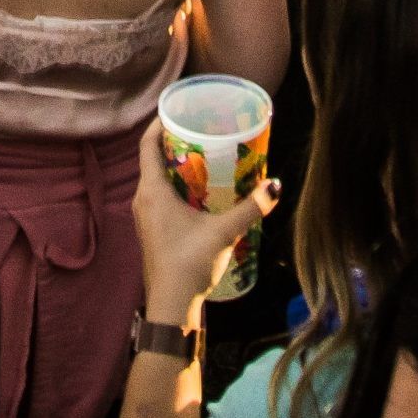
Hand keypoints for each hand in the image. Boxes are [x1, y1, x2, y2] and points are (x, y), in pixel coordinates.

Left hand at [131, 121, 276, 325]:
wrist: (171, 307)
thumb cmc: (190, 263)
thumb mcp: (224, 232)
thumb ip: (250, 208)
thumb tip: (274, 185)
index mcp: (151, 191)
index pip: (147, 144)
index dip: (159, 123)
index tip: (180, 110)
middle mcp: (142, 199)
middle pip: (152, 159)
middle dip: (174, 142)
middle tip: (201, 130)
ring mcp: (144, 217)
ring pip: (156, 179)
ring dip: (175, 165)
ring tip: (203, 156)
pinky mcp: (151, 231)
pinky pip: (159, 196)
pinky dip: (175, 185)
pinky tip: (198, 191)